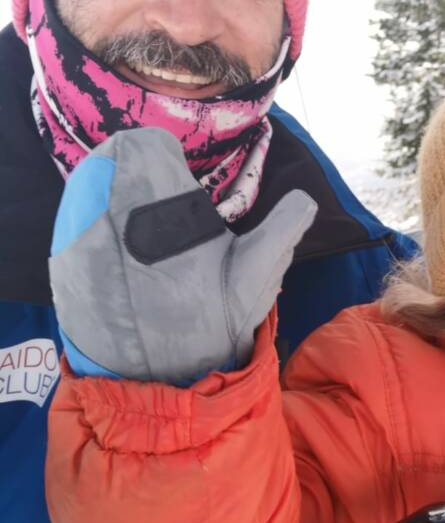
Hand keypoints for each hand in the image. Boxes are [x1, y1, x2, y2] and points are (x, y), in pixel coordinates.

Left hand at [49, 127, 316, 384]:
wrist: (157, 378)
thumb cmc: (211, 323)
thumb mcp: (254, 277)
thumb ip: (282, 230)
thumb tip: (306, 199)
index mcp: (161, 202)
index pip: (141, 143)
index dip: (161, 156)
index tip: (175, 177)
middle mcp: (110, 210)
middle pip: (109, 161)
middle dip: (133, 176)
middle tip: (158, 209)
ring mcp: (77, 235)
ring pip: (85, 188)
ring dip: (108, 199)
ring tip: (135, 233)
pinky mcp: (59, 261)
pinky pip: (69, 224)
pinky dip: (88, 228)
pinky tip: (111, 257)